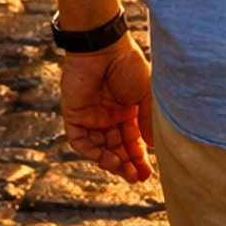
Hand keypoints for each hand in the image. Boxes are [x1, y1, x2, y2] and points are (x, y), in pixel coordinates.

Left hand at [60, 36, 152, 181]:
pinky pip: (81, 141)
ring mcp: (91, 116)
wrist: (103, 48)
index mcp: (128, 109)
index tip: (149, 172)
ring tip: (125, 170)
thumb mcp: (146, 94)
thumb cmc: (128, 65)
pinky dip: (93, 152)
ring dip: (112, 161)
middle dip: (127, 163)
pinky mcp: (74, 115)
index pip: (133, 139)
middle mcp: (109, 115)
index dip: (140, 157)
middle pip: (117, 147)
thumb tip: (151, 146)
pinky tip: (108, 158)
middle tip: (138, 177)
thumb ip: (147, 120)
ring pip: (100, 148)